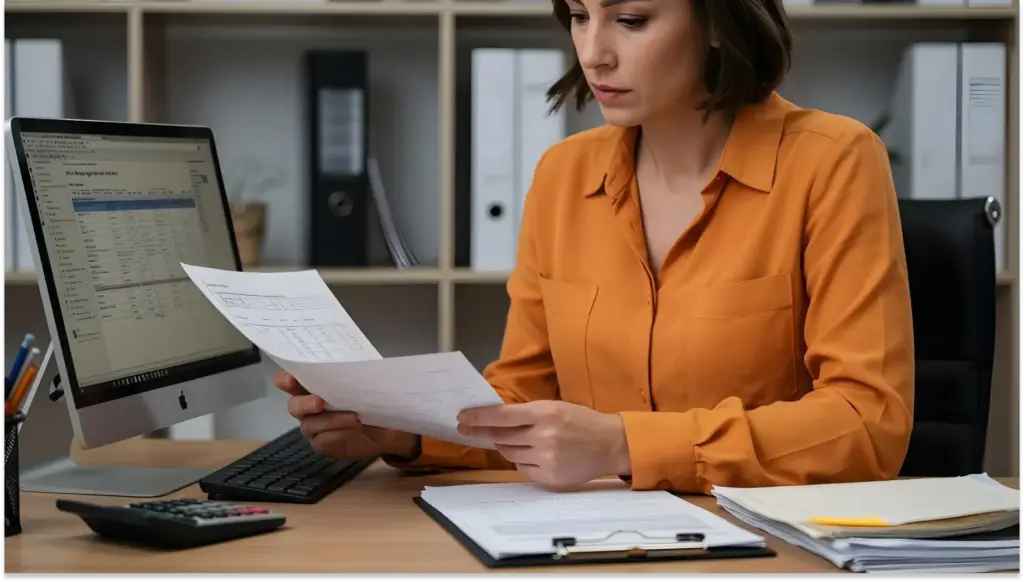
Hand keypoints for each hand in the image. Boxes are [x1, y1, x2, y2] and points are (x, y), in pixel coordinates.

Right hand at [273, 370, 418, 459]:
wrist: (385, 427)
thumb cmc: (369, 399)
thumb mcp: (362, 383)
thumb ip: (350, 375)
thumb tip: (352, 367)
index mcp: (311, 386)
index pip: (287, 380)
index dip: (285, 380)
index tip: (291, 380)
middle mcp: (307, 406)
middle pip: (293, 406)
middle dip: (304, 404)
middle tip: (320, 402)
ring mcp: (313, 427)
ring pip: (310, 425)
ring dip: (331, 420)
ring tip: (354, 418)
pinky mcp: (322, 443)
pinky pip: (322, 440)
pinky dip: (338, 434)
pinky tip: (352, 429)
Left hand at [456, 400, 630, 486]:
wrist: (610, 444)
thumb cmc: (582, 421)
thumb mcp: (556, 407)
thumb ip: (528, 414)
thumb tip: (494, 419)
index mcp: (546, 413)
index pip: (502, 416)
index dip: (479, 417)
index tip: (462, 417)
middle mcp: (544, 435)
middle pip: (501, 437)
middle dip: (483, 432)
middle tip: (468, 429)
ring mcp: (547, 458)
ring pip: (509, 453)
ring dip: (504, 446)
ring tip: (512, 440)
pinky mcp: (550, 476)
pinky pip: (522, 468)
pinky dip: (521, 460)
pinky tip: (531, 454)